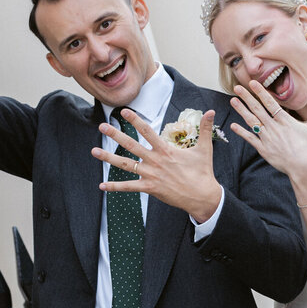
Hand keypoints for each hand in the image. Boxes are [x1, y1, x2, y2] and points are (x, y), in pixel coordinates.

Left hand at [92, 108, 221, 221]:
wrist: (202, 196)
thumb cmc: (203, 172)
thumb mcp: (205, 148)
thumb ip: (205, 129)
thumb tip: (212, 111)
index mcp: (166, 149)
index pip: (147, 131)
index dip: (134, 120)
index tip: (123, 111)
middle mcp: (155, 160)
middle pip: (131, 145)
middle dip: (115, 135)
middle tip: (102, 126)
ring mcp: (151, 175)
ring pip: (126, 165)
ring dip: (109, 158)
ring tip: (94, 152)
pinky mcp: (150, 188)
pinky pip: (129, 187)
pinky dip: (115, 186)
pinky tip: (102, 185)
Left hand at [230, 80, 306, 181]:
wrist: (304, 168)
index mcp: (285, 121)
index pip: (270, 103)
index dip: (260, 92)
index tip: (252, 83)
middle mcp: (274, 128)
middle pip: (257, 109)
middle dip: (247, 97)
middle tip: (237, 87)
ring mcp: (267, 139)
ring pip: (252, 122)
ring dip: (241, 111)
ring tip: (232, 101)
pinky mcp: (263, 150)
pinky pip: (250, 139)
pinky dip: (241, 132)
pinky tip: (233, 125)